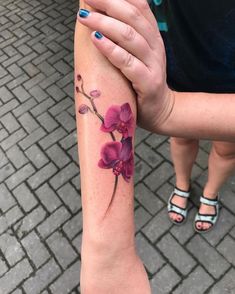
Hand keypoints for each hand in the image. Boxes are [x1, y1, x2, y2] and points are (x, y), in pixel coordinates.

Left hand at [77, 0, 173, 132]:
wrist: (161, 110)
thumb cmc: (142, 82)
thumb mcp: (137, 55)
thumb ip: (125, 37)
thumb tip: (101, 19)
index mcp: (152, 36)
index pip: (139, 5)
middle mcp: (155, 46)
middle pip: (133, 16)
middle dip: (108, 3)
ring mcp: (153, 64)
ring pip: (130, 36)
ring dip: (105, 24)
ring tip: (84, 18)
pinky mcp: (148, 82)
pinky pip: (128, 62)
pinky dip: (111, 49)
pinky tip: (95, 40)